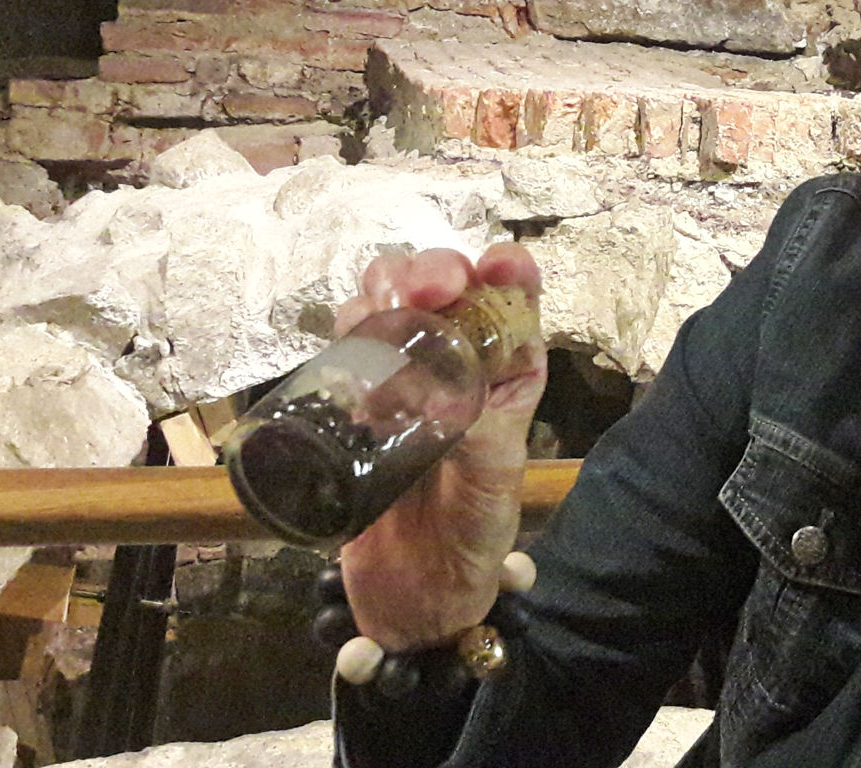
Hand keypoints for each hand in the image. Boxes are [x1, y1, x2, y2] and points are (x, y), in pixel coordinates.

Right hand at [333, 244, 547, 652]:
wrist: (417, 593)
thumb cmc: (474, 533)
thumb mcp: (496, 474)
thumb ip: (479, 426)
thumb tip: (438, 385)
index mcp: (510, 368)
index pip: (514, 295)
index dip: (504, 267)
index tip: (492, 266)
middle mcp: (460, 361)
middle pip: (442, 283)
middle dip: (430, 271)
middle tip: (420, 293)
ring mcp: (405, 375)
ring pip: (388, 302)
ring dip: (380, 294)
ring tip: (378, 323)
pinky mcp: (357, 397)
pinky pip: (348, 345)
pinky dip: (346, 334)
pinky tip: (351, 355)